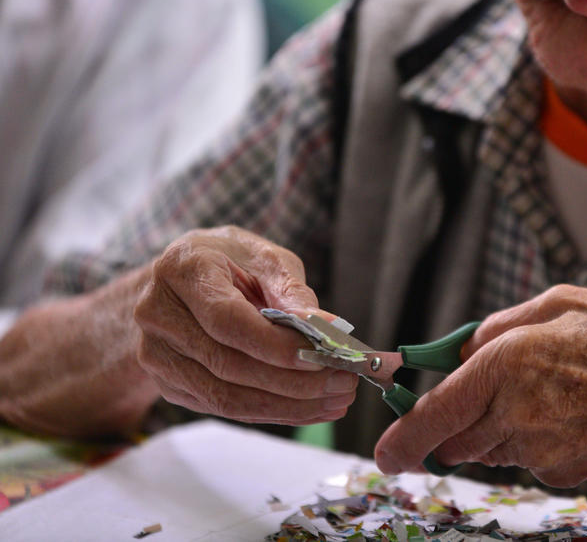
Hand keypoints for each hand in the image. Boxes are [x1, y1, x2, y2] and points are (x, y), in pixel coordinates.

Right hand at [134, 226, 358, 424]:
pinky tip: (311, 407)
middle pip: (227, 364)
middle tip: (343, 382)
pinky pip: (224, 408)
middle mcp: (157, 313)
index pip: (226, 319)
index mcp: (182, 269)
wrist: (184, 279)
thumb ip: (292, 293)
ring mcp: (156, 354)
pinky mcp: (168, 383)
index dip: (275, 345)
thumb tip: (326, 329)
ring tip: (336, 400)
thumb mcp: (265, 259)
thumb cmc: (232, 262)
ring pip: (225, 397)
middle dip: (293, 382)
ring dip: (288, 406)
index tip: (322, 355)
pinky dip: (273, 412)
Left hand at [375, 285, 586, 485]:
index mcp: (507, 364)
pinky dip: (535, 439)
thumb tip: (465, 351)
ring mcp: (540, 449)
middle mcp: (515, 413)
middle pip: (456, 439)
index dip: (404, 437)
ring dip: (499, 427)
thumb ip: (499, 327)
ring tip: (550, 392)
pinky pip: (529, 458)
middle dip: (457, 424)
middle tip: (491, 395)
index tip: (387, 453)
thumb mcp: (560, 302)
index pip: (436, 413)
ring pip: (491, 449)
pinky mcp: (564, 471)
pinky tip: (575, 412)